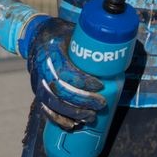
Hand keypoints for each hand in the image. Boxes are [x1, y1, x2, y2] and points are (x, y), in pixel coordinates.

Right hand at [19, 15, 105, 131]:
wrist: (36, 37)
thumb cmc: (62, 34)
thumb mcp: (74, 31)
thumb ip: (90, 41)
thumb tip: (120, 48)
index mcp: (52, 51)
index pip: (65, 71)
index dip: (83, 81)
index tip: (100, 85)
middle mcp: (42, 68)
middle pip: (60, 90)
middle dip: (82, 101)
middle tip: (100, 105)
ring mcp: (37, 81)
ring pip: (52, 103)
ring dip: (73, 113)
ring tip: (91, 117)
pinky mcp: (37, 91)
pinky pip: (45, 109)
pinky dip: (58, 120)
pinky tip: (72, 125)